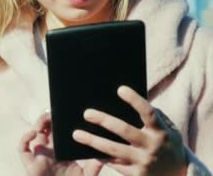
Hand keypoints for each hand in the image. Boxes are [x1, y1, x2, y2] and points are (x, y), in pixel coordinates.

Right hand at [19, 112, 103, 175]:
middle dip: (48, 118)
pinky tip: (34, 134)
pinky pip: (22, 147)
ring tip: (46, 119)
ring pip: (34, 133)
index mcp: (61, 150)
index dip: (60, 121)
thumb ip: (94, 167)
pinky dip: (25, 138)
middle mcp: (49, 150)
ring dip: (38, 123)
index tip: (65, 112)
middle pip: (45, 128)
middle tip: (55, 112)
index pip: (59, 131)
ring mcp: (38, 154)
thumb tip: (105, 155)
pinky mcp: (29, 162)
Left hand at [72, 85, 187, 175]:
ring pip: (114, 150)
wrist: (179, 175)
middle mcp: (152, 146)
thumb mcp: (168, 129)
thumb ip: (154, 115)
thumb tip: (130, 99)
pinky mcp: (137, 175)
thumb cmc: (166, 143)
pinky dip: (100, 157)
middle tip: (86, 113)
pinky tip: (86, 150)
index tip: (120, 89)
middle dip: (104, 121)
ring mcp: (144, 162)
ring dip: (93, 141)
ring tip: (76, 134)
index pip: (148, 113)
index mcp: (161, 131)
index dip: (135, 100)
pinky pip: (114, 164)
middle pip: (125, 131)